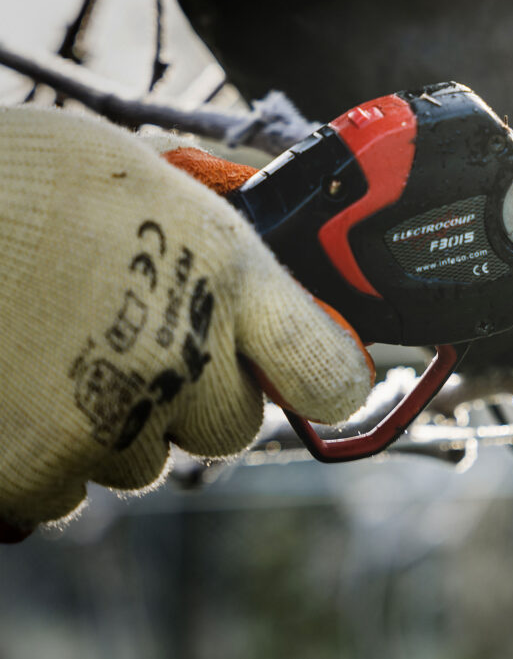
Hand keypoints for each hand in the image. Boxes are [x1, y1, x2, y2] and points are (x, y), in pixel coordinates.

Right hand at [0, 106, 372, 539]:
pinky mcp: (37, 467)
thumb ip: (211, 230)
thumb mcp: (144, 173)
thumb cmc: (23, 178)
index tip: (318, 376)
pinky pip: (63, 492)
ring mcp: (113, 418)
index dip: (327, 379)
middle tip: (135, 344)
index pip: (329, 372)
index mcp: (230, 273)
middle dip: (196, 398)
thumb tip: (248, 250)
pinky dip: (42, 455)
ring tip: (52, 351)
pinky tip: (14, 389)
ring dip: (112, 422)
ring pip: (143, 460)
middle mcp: (188, 356)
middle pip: (232, 427)